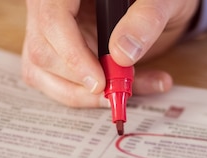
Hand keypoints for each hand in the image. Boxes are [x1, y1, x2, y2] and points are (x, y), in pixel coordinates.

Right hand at [21, 0, 199, 106]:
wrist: (162, 5)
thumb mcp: (162, 1)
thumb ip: (145, 21)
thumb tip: (122, 54)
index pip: (52, 21)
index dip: (72, 56)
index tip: (99, 82)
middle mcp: (51, 8)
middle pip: (44, 52)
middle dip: (83, 82)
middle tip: (125, 87)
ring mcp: (52, 33)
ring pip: (47, 74)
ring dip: (89, 95)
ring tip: (135, 86)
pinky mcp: (61, 54)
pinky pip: (63, 84)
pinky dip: (94, 97)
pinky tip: (130, 87)